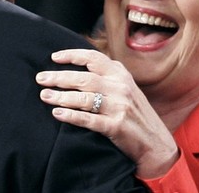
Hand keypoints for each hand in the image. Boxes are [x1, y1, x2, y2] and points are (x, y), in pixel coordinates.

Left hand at [36, 49, 178, 178]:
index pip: (94, 58)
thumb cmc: (137, 115)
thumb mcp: (127, 89)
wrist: (157, 143)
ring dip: (61, 96)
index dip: (72, 55)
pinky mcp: (116, 126)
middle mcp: (121, 88)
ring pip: (84, 98)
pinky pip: (89, 119)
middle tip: (41, 78)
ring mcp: (119, 107)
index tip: (54, 57)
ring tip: (44, 95)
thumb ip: (109, 77)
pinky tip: (57, 114)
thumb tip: (81, 67)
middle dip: (59, 77)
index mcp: (122, 75)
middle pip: (84, 78)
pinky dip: (71, 116)